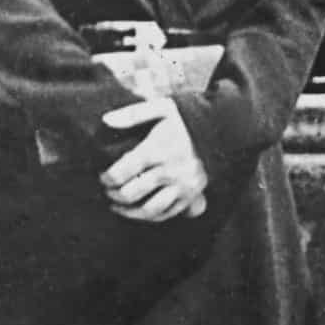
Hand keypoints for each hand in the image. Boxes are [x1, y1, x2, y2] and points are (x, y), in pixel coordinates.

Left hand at [99, 97, 209, 222]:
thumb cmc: (187, 118)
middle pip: (132, 194)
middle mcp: (170, 171)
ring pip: (148, 210)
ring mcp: (182, 186)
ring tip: (118, 206)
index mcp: (158, 150)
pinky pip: (167, 213)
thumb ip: (133, 114)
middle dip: (113, 195)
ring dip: (129, 212)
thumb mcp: (162, 107)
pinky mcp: (192, 195)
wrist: (222, 129)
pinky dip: (149, 217)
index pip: (122, 172)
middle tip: (107, 191)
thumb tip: (105, 120)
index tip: (102, 177)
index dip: (106, 178)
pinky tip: (138, 211)